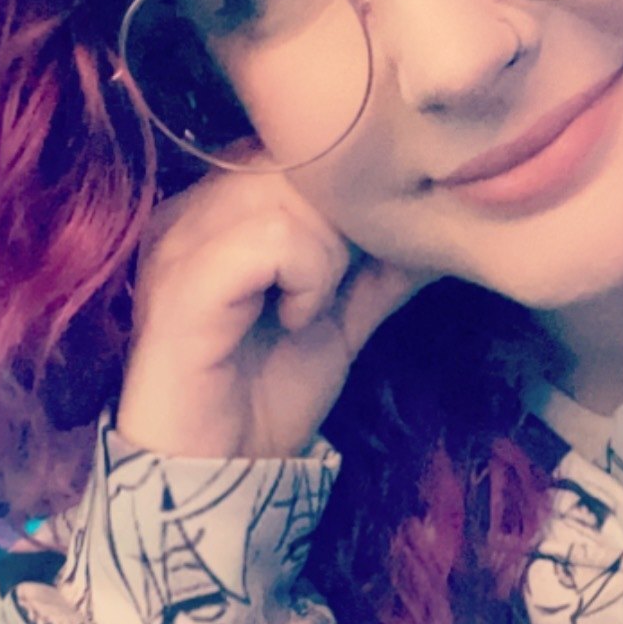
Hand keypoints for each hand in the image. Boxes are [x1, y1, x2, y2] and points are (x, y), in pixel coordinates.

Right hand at [116, 170, 429, 459]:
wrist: (219, 474)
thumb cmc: (268, 395)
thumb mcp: (342, 318)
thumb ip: (380, 267)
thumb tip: (442, 223)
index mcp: (221, 205)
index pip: (303, 149)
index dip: (356, 191)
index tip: (373, 254)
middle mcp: (192, 206)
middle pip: (300, 157)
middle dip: (349, 218)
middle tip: (347, 283)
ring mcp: (180, 238)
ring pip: (292, 191)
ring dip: (329, 254)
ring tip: (312, 308)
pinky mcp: (183, 281)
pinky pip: (272, 237)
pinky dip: (306, 278)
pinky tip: (293, 320)